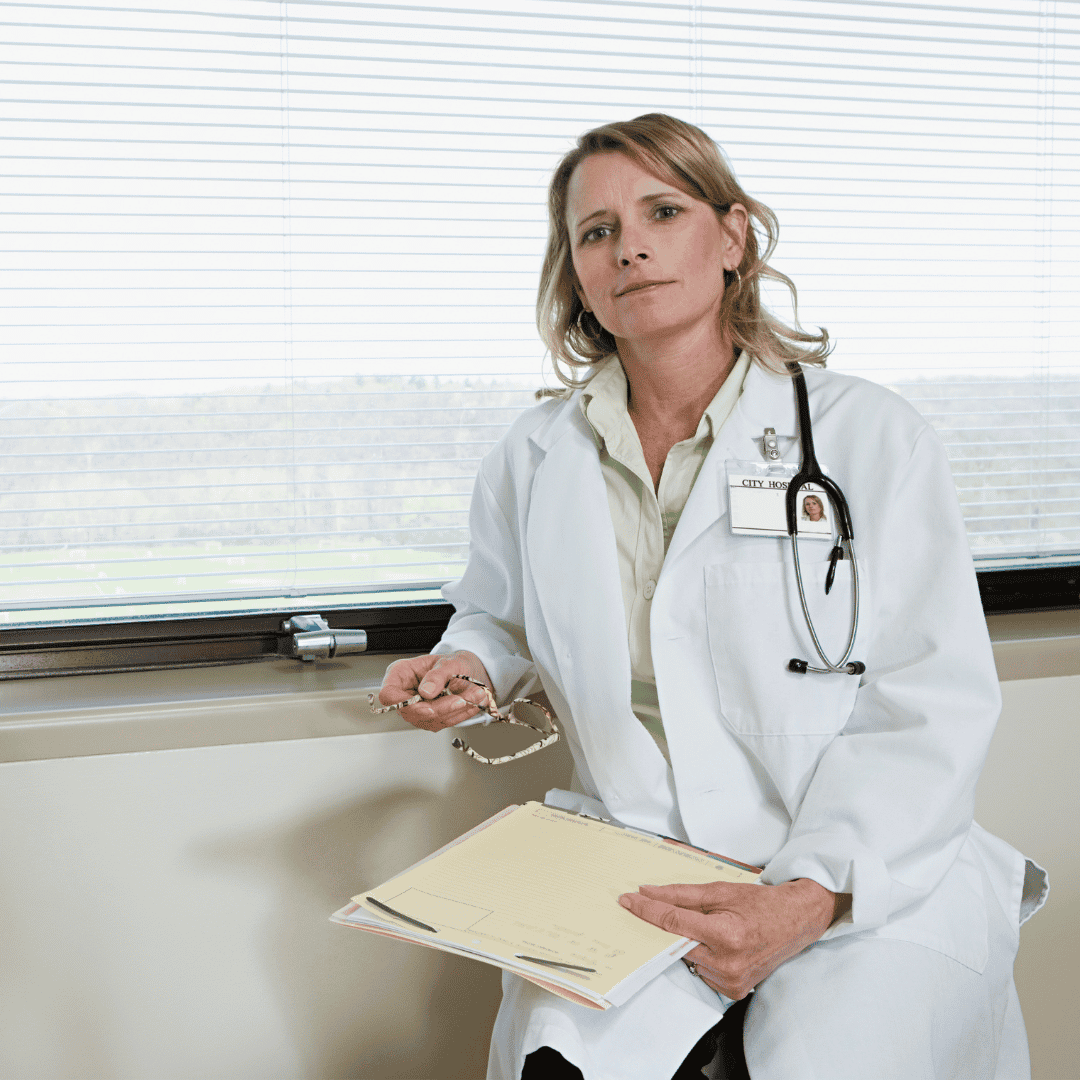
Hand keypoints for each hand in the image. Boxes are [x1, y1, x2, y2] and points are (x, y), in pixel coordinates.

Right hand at [377, 650, 492, 731]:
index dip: (403, 703)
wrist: (467, 671)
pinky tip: (473, 703)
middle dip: (439, 708)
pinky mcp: (430, 719)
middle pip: (411, 712)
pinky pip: (443, 722)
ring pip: (429, 720)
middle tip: (461, 699)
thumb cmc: (452, 663)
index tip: (427, 706)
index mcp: (400, 675)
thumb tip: (426, 691)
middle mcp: (405, 694)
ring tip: (475, 696)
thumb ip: (437, 675)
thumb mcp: (447, 662)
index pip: (388, 695)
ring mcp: (416, 709)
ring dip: (454, 711)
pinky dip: (460, 714)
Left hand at [618, 878, 845, 999]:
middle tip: (647, 909)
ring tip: (704, 926)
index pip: (673, 922)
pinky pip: (701, 972)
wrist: (795, 922)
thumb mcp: (721, 890)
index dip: (647, 910)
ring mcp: (731, 981)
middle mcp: (728, 963)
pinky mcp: (733, 992)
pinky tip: (712, 944)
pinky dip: (699, 956)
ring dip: (685, 942)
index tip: (628, 901)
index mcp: (726, 934)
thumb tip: (649, 893)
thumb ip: (682, 894)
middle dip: (662, 926)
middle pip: (676, 944)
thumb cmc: (762, 904)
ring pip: (687, 959)